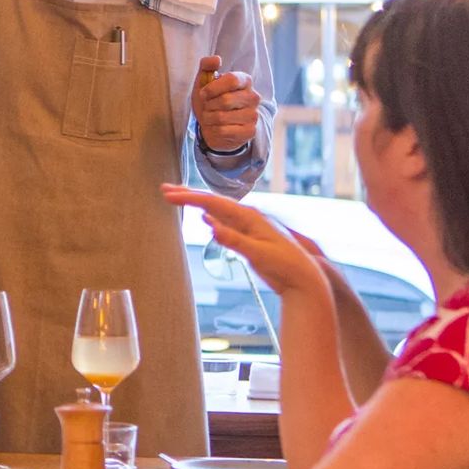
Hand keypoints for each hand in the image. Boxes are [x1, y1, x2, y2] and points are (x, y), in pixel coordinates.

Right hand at [163, 184, 328, 298]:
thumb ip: (234, 239)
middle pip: (213, 201)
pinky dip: (210, 215)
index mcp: (250, 217)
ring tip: (179, 197)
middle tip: (165, 190)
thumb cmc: (285, 265)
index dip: (189, 198)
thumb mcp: (259, 254)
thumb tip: (209, 224)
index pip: (213, 202)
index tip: (169, 195)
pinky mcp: (249, 238)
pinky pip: (225, 221)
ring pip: (218, 209)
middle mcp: (248, 217)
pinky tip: (205, 217)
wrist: (303, 278)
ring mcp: (249, 226)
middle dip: (189, 195)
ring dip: (197, 203)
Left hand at [192, 57, 259, 153]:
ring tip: (210, 118)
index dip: (212, 88)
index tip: (203, 94)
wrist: (212, 125)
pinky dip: (213, 130)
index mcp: (245, 80)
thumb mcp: (203, 81)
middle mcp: (253, 97)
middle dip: (208, 106)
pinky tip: (215, 128)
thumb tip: (217, 60)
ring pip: (222, 117)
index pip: (231, 80)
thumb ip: (207, 66)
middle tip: (207, 108)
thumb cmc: (209, 101)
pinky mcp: (250, 131)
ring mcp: (253, 115)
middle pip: (226, 100)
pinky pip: (224, 131)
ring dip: (208, 119)